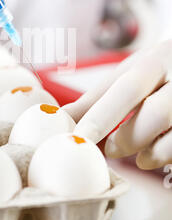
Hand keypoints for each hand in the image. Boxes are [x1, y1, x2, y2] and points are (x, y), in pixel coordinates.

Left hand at [63, 41, 171, 169]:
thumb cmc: (159, 72)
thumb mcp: (131, 74)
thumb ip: (97, 98)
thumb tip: (58, 118)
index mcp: (158, 59)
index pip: (127, 88)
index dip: (101, 116)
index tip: (79, 138)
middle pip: (154, 114)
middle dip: (127, 139)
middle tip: (112, 149)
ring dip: (151, 154)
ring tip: (140, 155)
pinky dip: (167, 159)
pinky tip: (160, 154)